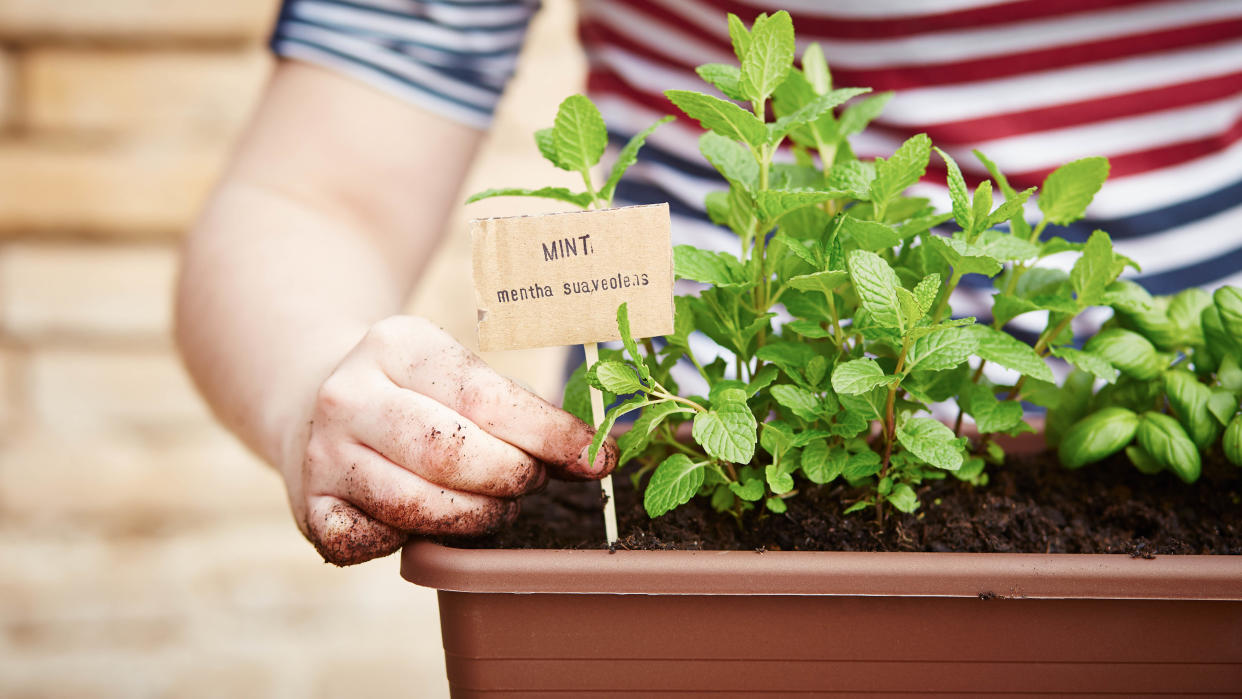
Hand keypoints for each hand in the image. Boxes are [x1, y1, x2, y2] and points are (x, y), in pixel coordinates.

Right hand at [283, 316, 615, 564]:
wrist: (312, 401)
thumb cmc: (416, 394)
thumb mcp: (458, 375)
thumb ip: (521, 411)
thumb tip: (595, 455)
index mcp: (396, 344)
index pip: (485, 397)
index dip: (549, 435)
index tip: (595, 458)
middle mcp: (349, 395)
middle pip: (451, 454)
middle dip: (512, 478)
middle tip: (531, 482)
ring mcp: (322, 455)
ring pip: (418, 505)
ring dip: (477, 517)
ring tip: (495, 506)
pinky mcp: (311, 510)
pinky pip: (379, 543)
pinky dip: (416, 540)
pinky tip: (429, 519)